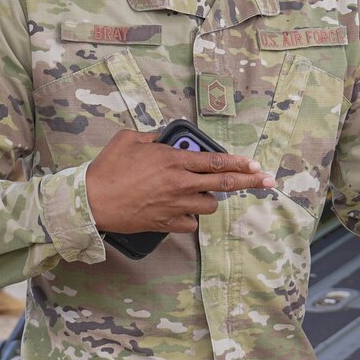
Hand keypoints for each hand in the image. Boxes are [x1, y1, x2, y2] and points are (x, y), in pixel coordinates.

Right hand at [85, 129, 273, 234]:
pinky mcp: (166, 222)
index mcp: (173, 160)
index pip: (215, 161)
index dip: (238, 163)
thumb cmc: (108, 168)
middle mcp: (179, 183)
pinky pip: (191, 223)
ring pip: (209, 206)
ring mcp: (174, 205)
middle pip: (223, 185)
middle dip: (249, 182)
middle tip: (267, 182)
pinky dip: (190, 217)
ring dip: (209, 199)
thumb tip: (163, 138)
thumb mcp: (129, 139)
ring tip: (200, 194)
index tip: (254, 164)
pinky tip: (182, 211)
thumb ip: (151, 136)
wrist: (92, 201)